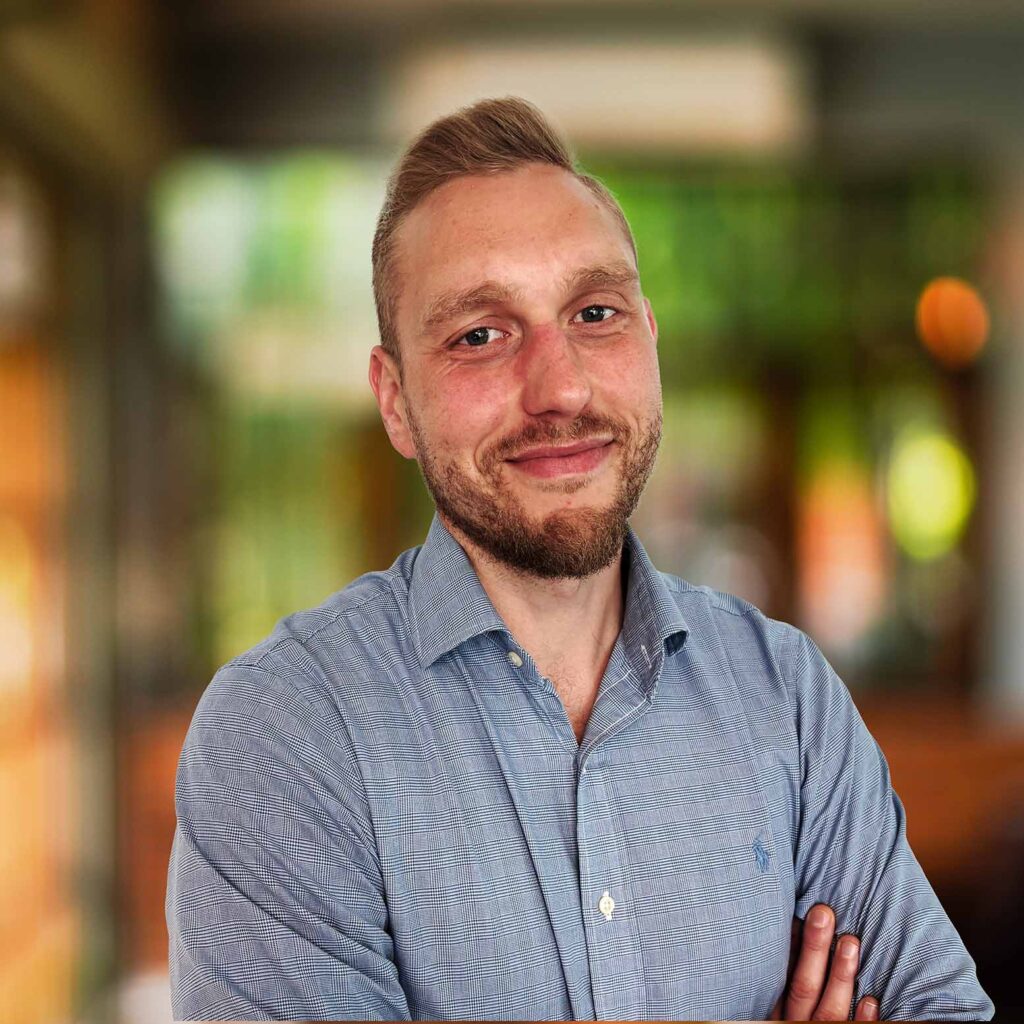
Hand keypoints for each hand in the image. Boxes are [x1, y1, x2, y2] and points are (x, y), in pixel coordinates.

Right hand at [770, 903, 879, 1019]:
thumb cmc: (790, 1021)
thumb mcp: (776, 1007)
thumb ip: (782, 982)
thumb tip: (792, 929)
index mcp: (778, 1012)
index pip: (783, 977)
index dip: (793, 946)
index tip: (799, 913)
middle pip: (803, 987)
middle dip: (815, 949)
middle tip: (824, 913)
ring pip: (828, 1011)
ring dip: (841, 977)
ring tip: (851, 942)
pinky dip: (862, 1022)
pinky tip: (871, 1000)